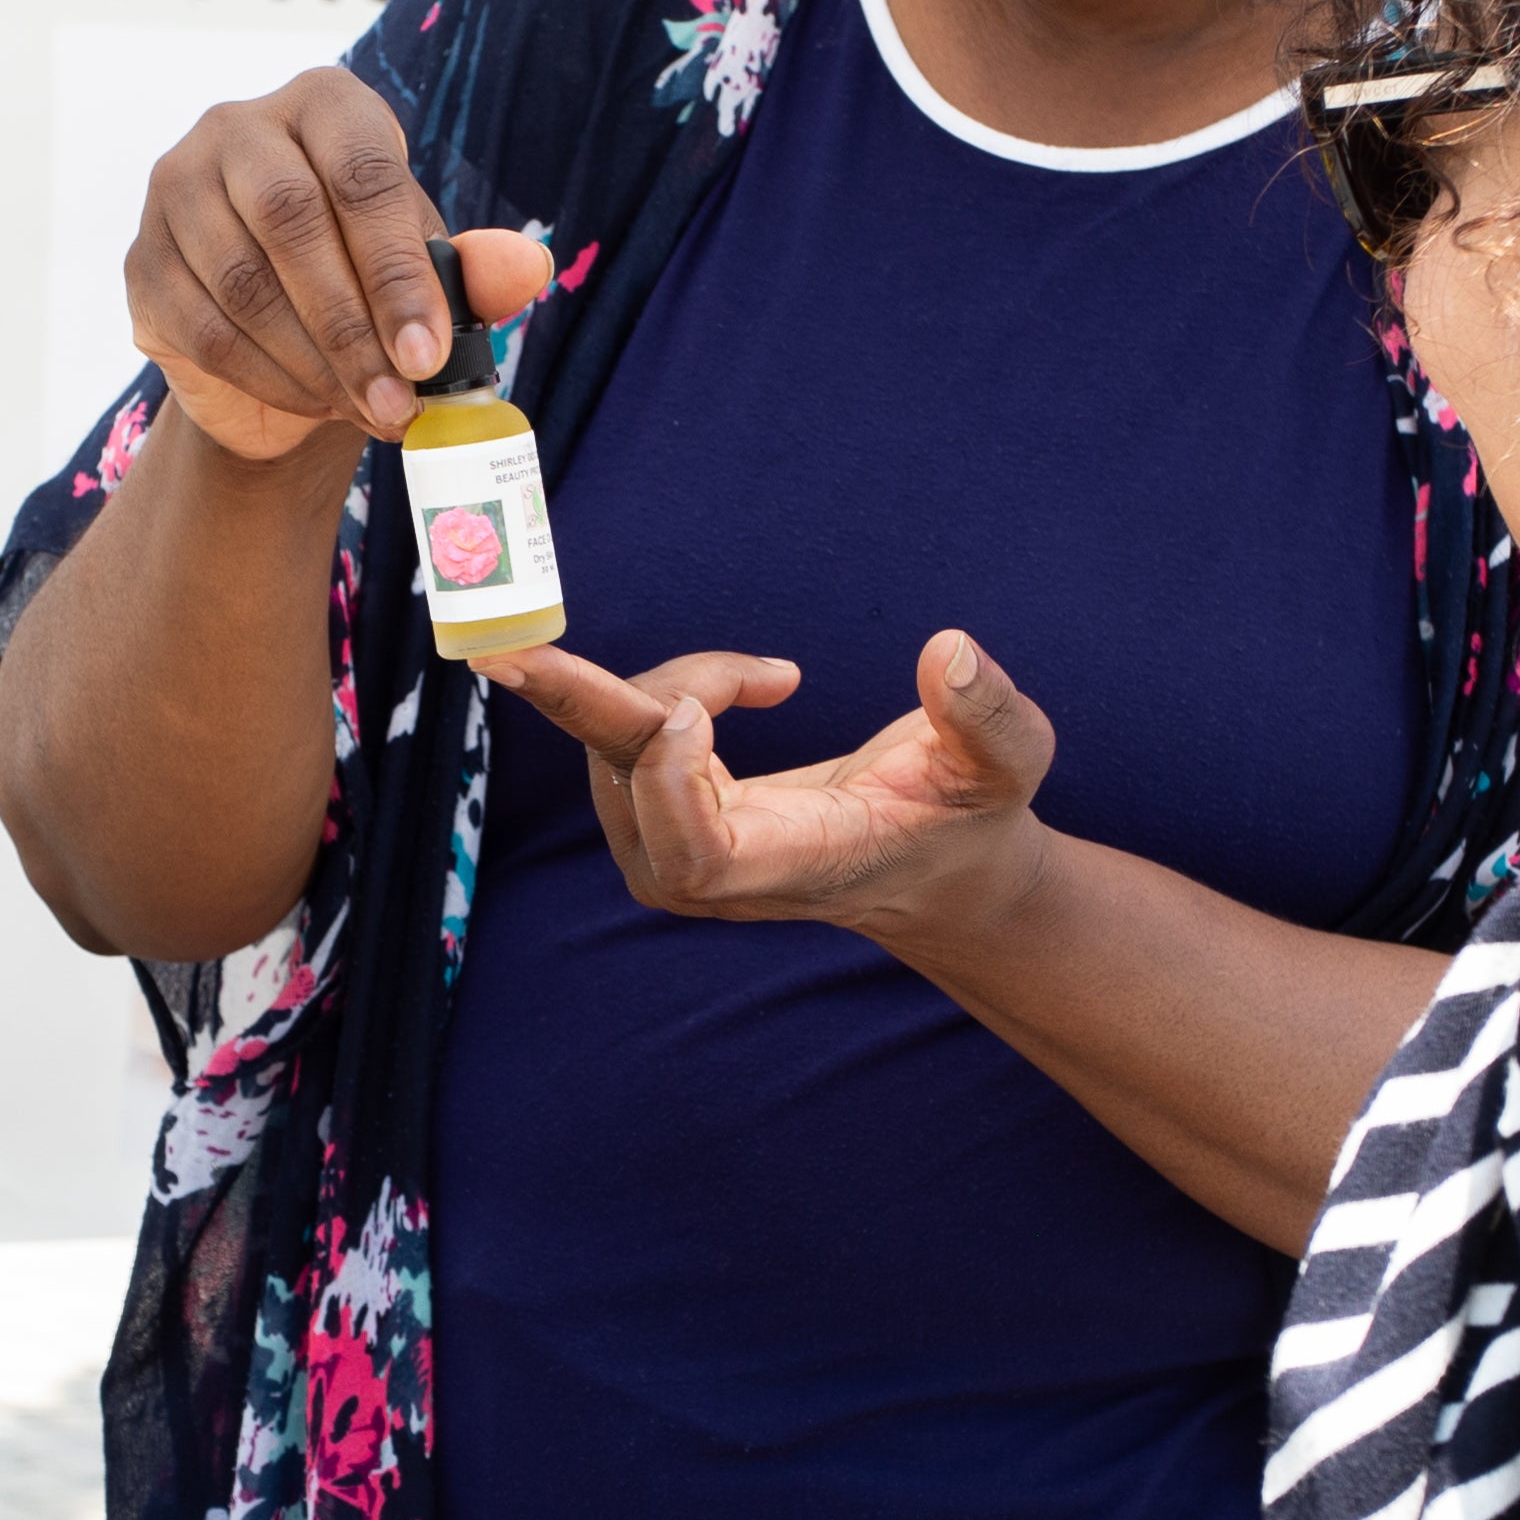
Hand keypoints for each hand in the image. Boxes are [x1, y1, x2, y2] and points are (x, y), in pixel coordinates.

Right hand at [122, 67, 552, 463]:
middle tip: (399, 403)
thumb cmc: (367, 273)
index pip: (361, 175)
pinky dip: (266, 378)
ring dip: (314, 363)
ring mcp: (175, 188)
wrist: (280, 325)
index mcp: (325, 104)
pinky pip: (202, 327)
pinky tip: (314, 404)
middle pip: (292, 222)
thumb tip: (528, 266)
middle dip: (354, 327)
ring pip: (243, 282)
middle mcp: (237, 127)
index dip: (398, 272)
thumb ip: (475, 269)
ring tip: (368, 412)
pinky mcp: (141, 260)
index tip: (429, 356)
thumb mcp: (429, 270)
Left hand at [481, 631, 1059, 941]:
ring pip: (618, 746)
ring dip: (678, 681)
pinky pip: (625, 736)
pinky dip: (674, 690)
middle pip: (625, 784)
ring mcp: (679, 854)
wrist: (937, 871)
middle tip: (510, 642)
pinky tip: (749, 685)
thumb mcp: (1009, 766)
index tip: (693, 715)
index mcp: (793, 869)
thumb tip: (948, 651)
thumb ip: (991, 715)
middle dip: (589, 703)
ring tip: (766, 677)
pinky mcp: (663, 819)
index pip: (691, 855)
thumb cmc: (970, 816)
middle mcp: (717, 876)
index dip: (669, 786)